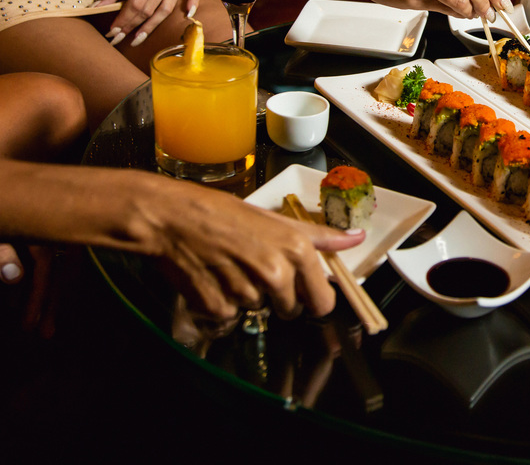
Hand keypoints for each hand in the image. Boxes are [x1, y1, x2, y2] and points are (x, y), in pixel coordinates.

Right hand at [0, 161, 366, 321]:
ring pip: (258, 310)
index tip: (301, 292)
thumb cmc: (223, 212)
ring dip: (246, 296)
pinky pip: (230, 316)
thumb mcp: (276, 220)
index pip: (323, 301)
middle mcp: (276, 273)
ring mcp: (247, 292)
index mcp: (296, 250)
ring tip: (229, 267)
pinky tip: (212, 279)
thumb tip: (358, 238)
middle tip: (258, 273)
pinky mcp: (219, 306)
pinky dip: (221, 304)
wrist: (171, 216)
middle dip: (280, 301)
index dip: (312, 300)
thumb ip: (320, 236)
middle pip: (292, 312)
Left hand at [94, 0, 201, 46]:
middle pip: (149, 10)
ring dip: (151, 26)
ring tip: (138, 39)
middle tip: (121, 38)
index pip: (135, 4)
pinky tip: (187, 15)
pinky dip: (192, 4)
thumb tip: (96, 9)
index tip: (114, 31)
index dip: (124, 19)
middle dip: (133, 26)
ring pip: (165, 10)